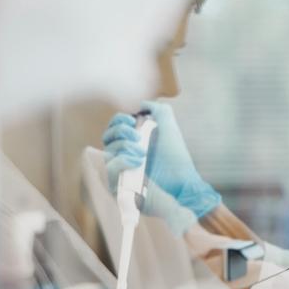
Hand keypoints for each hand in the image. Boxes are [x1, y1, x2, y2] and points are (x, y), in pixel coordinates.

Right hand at [102, 101, 220, 217]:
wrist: (182, 184)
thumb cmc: (176, 159)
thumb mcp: (170, 128)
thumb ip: (159, 110)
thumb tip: (142, 104)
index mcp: (134, 142)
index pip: (115, 127)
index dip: (119, 120)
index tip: (132, 120)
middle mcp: (125, 155)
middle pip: (107, 137)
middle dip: (120, 131)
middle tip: (137, 136)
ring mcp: (121, 170)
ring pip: (108, 151)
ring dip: (125, 146)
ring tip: (142, 152)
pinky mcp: (119, 185)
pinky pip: (110, 168)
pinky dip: (122, 160)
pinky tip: (138, 161)